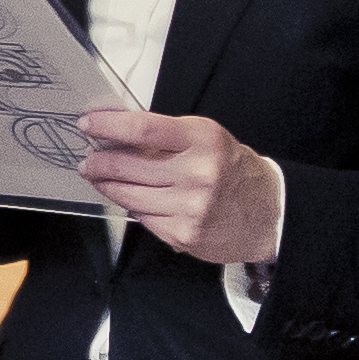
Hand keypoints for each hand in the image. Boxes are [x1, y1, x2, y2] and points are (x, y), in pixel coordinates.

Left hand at [76, 107, 279, 269]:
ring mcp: (189, 208)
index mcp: (203, 140)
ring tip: (99, 177)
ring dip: (108, 185)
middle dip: (99, 162)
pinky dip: (134, 206)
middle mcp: (197, 173)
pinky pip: (143, 218)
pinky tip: (133, 199)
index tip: (88, 124)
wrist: (270, 215)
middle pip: (128, 166)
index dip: (109, 126)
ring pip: (129, 195)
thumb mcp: (207, 140)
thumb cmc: (233, 170)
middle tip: (88, 160)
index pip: (144, 129)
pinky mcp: (183, 235)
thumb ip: (166, 138)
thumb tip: (116, 131)